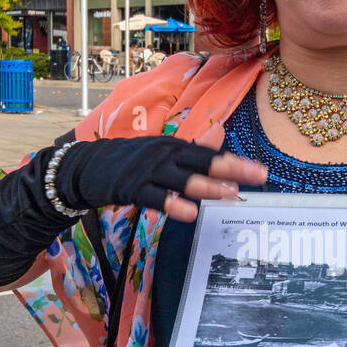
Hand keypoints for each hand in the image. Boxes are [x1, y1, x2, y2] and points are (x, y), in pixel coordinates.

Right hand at [55, 122, 266, 222]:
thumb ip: (193, 145)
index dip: (236, 162)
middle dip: (231, 169)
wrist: (85, 165)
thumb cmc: (129, 161)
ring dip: (207, 186)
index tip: (261, 171)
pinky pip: (155, 198)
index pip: (210, 153)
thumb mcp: (162, 151)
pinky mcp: (131, 188)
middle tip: (258, 177)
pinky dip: (172, 205)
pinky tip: (189, 214)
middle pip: (202, 161)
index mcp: (174, 147)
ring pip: (182, 179)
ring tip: (230, 194)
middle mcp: (165, 156)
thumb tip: (221, 132)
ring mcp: (148, 171)